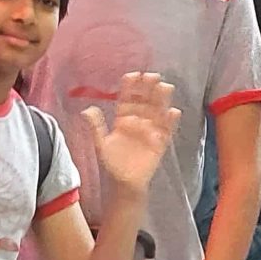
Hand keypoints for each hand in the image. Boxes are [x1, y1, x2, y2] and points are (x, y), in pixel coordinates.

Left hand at [83, 72, 178, 193]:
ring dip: (161, 100)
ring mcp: (150, 131)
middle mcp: (138, 122)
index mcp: (123, 119)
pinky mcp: (159, 143)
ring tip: (164, 87)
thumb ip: (95, 126)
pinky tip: (173, 112)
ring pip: (157, 111)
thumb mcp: (101, 143)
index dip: (130, 87)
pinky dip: (170, 122)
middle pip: (145, 101)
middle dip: (148, 88)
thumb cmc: (112, 164)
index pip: (127, 99)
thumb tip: (87, 109)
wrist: (123, 184)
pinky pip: (166, 130)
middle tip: (152, 76)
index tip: (133, 75)